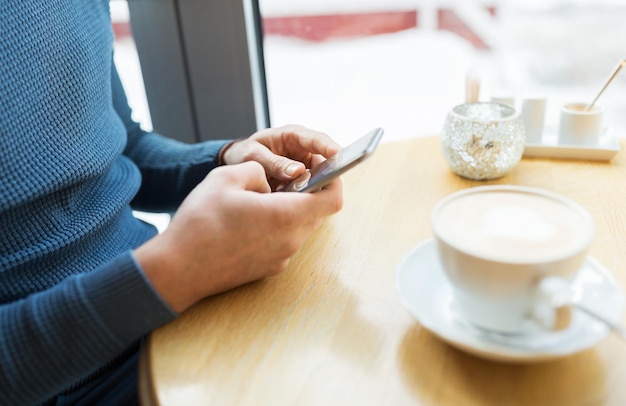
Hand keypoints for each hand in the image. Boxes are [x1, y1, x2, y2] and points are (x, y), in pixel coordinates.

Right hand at [134, 161, 342, 312]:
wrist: (178, 269)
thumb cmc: (200, 223)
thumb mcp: (226, 177)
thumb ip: (257, 170)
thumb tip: (268, 179)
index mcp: (286, 216)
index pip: (332, 198)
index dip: (333, 180)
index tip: (323, 169)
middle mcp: (290, 241)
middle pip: (317, 212)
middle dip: (308, 193)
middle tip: (284, 179)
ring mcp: (281, 258)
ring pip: (300, 227)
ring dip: (290, 210)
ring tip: (260, 199)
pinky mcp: (269, 268)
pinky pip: (285, 241)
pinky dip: (278, 226)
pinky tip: (250, 221)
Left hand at [223, 125, 341, 189]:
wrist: (239, 163)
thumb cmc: (246, 153)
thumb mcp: (254, 155)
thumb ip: (274, 163)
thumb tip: (298, 172)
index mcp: (293, 136)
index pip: (316, 139)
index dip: (329, 147)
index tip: (339, 156)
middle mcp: (304, 149)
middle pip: (325, 161)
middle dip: (327, 174)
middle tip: (324, 187)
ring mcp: (306, 165)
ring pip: (321, 177)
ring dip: (315, 188)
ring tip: (301, 197)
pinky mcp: (304, 180)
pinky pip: (311, 188)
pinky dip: (306, 196)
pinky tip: (295, 203)